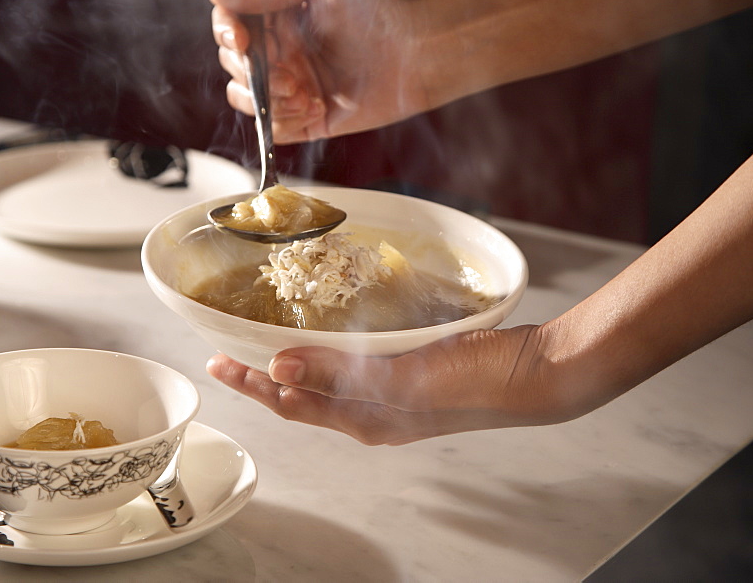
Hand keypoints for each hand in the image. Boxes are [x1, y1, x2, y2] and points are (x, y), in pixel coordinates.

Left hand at [205, 325, 594, 444]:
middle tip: (228, 353)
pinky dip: (330, 350)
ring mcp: (392, 394)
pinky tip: (330, 333)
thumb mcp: (402, 378)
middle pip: (303, 394)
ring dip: (293, 362)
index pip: (291, 403)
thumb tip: (279, 370)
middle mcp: (373, 412)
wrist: (534, 373)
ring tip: (266, 343)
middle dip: (262, 376)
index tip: (217, 363)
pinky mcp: (411, 372)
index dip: (251, 384)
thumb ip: (340, 375)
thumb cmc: (476, 380)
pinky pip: (356, 364)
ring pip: (327, 380)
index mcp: (365, 420)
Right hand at [207, 0, 429, 143]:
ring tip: (304, 93)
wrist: (412, 56)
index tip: (242, 40)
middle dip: (254, 72)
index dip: (226, 34)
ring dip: (268, 99)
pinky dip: (285, 120)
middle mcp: (278, 53)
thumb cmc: (372, 11)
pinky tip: (316, 107)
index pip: (228, 26)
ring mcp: (288, 88)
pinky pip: (271, 128)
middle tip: (290, 72)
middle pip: (231, 65)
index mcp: (275, 19)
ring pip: (243, 99)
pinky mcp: (303, 119)